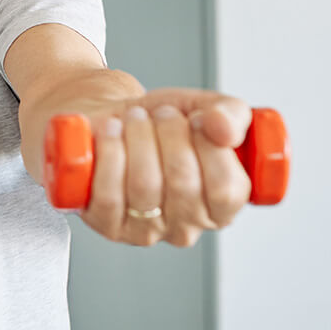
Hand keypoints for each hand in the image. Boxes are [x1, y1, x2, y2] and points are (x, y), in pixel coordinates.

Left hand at [80, 88, 252, 246]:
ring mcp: (144, 231)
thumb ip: (231, 114)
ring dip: (138, 137)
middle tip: (160, 113)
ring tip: (133, 118)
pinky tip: (111, 132)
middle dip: (169, 133)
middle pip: (182, 183)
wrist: (112, 120)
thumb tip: (223, 129)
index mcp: (220, 209)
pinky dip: (109, 152)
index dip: (209, 146)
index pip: (226, 191)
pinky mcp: (106, 223)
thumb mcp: (204, 108)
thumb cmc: (158, 123)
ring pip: (144, 186)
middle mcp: (184, 227)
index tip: (195, 118)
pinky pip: (108, 195)